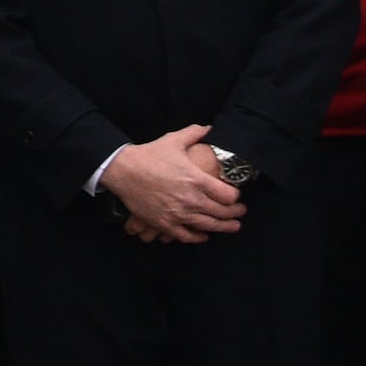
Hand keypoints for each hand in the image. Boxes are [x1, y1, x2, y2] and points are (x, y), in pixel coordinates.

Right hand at [101, 126, 242, 242]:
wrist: (124, 170)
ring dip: (223, 228)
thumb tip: (209, 128)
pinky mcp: (165, 224)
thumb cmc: (150, 154)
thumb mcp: (174, 140)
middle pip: (222, 213)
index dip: (236, 196)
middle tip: (241, 213)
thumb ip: (195, 133)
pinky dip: (198, 237)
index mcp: (197, 180)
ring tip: (232, 227)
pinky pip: (187, 236)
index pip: (228, 195)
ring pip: (208, 226)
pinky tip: (204, 236)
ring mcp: (178, 214)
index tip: (237, 196)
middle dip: (235, 213)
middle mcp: (191, 200)